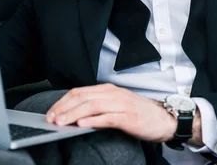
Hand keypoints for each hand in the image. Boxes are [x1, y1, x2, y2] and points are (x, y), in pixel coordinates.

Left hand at [46, 83, 176, 142]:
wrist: (165, 120)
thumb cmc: (140, 114)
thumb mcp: (117, 105)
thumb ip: (99, 106)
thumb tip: (75, 114)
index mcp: (109, 90)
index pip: (80, 92)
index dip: (63, 101)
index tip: (51, 112)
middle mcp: (114, 94)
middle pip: (82, 97)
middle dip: (64, 108)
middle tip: (51, 119)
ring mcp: (121, 105)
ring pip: (92, 106)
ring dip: (73, 114)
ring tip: (61, 122)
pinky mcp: (128, 117)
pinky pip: (107, 118)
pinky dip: (93, 121)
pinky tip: (82, 125)